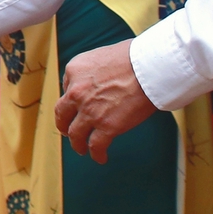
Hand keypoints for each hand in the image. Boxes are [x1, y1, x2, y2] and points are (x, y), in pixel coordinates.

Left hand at [52, 38, 157, 163]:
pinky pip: (96, 146)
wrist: (149, 67)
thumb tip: (93, 84)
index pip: (67, 88)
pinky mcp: (106, 126)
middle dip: (64, 125)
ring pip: (75, 134)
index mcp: (74, 70)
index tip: (79, 106)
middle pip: (62, 114)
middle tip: (68, 131)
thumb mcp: (100, 55)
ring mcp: (90, 111)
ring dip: (77, 144)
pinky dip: (97, 155)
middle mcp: (76, 91)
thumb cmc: (133, 58)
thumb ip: (90, 71)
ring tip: (82, 149)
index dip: (73, 99)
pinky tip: (100, 158)